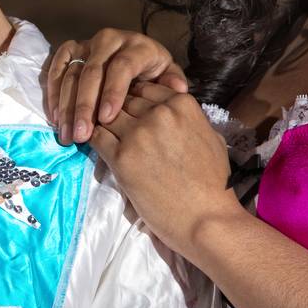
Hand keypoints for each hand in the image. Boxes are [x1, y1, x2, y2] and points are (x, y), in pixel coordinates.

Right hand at [44, 29, 188, 144]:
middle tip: (81, 135)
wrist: (137, 56)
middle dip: (84, 106)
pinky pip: (56, 68)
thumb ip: (172, 82)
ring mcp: (87, 43)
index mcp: (137, 46)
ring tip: (66, 134)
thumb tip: (177, 89)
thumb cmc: (153, 73)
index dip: (112, 92)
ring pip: (71, 72)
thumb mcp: (168, 75)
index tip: (107, 119)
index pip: (121, 67)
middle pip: (92, 71)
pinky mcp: (71, 50)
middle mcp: (109, 40)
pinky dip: (52, 93)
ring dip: (65, 105)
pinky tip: (55, 118)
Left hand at [89, 82, 234, 257]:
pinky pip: (96, 136)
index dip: (135, 101)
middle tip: (113, 126)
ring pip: (106, 114)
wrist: (205, 219)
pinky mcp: (121, 157)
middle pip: (124, 100)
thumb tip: (173, 112)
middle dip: (118, 111)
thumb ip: (188, 119)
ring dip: (103, 124)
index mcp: (181, 104)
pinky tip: (98, 147)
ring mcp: (138, 133)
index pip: (145, 89)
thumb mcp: (210, 137)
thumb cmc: (213, 184)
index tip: (131, 113)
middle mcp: (158, 112)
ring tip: (103, 135)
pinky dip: (94, 139)